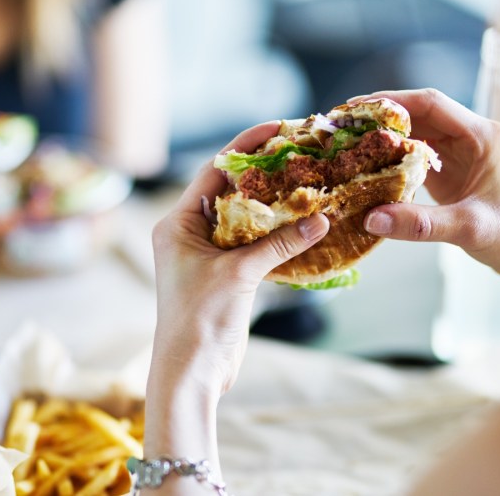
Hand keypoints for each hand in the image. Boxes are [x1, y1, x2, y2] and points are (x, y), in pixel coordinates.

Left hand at [143, 122, 328, 492]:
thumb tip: (320, 219)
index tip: (277, 129)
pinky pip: (253, 244)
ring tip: (308, 184)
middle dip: (265, 174)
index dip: (246, 147)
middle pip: (231, 191)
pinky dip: (276, 235)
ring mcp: (208, 254)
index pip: (214, 170)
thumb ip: (278, 244)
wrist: (192, 370)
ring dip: (274, 206)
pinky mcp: (225, 274)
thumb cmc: (200, 319)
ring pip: (245, 218)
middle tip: (300, 154)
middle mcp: (190, 232)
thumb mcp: (239, 274)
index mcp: (178, 223)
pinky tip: (303, 225)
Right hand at [353, 89, 499, 282]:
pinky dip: (390, 161)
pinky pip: (414, 159)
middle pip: (418, 115)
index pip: (431, 104)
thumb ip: (421, 224)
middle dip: (380, 119)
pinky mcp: (450, 174)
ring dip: (383, 139)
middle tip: (343, 126)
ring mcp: (460, 156)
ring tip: (348, 144)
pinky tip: (367, 169)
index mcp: (482, 136)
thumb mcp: (469, 228)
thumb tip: (372, 218)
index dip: (392, 102)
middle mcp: (470, 138)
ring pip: (414, 136)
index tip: (357, 108)